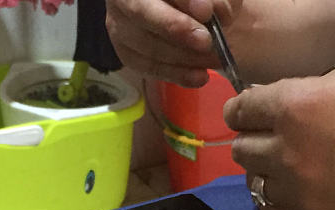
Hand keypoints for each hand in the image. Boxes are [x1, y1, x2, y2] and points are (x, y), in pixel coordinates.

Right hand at [106, 0, 240, 86]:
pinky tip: (199, 77)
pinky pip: (148, 67)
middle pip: (143, 14)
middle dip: (178, 30)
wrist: (179, 12)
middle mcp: (121, 1)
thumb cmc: (194, 0)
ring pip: (147, 46)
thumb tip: (212, 11)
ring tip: (215, 60)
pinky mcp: (126, 53)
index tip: (206, 12)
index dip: (183, 0)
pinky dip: (176, 74)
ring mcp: (119, 27)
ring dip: (184, 58)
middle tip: (208, 42)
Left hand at [225, 61, 334, 209]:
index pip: (240, 111)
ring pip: (253, 183)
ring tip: (288, 166)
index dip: (241, 109)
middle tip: (271, 136)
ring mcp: (300, 192)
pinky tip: (294, 191)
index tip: (246, 111)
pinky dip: (277, 201)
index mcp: (296, 108)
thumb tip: (279, 103)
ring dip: (265, 172)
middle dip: (252, 138)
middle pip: (240, 149)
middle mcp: (288, 153)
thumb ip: (308, 89)